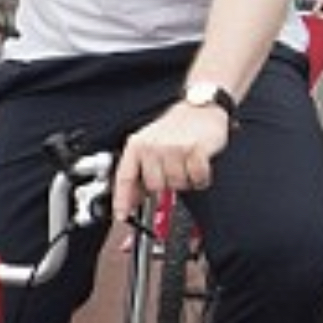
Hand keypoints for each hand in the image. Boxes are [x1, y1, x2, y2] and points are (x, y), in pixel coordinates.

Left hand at [113, 102, 231, 221]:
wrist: (201, 107)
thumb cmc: (176, 127)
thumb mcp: (150, 144)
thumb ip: (139, 171)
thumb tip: (132, 199)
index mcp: (137, 145)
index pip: (125, 177)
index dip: (122, 199)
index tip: (121, 215)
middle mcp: (153, 146)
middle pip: (155, 186)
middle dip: (166, 183)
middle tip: (173, 167)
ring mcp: (174, 148)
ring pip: (177, 185)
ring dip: (186, 179)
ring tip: (186, 163)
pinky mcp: (195, 150)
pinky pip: (197, 179)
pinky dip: (201, 177)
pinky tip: (199, 165)